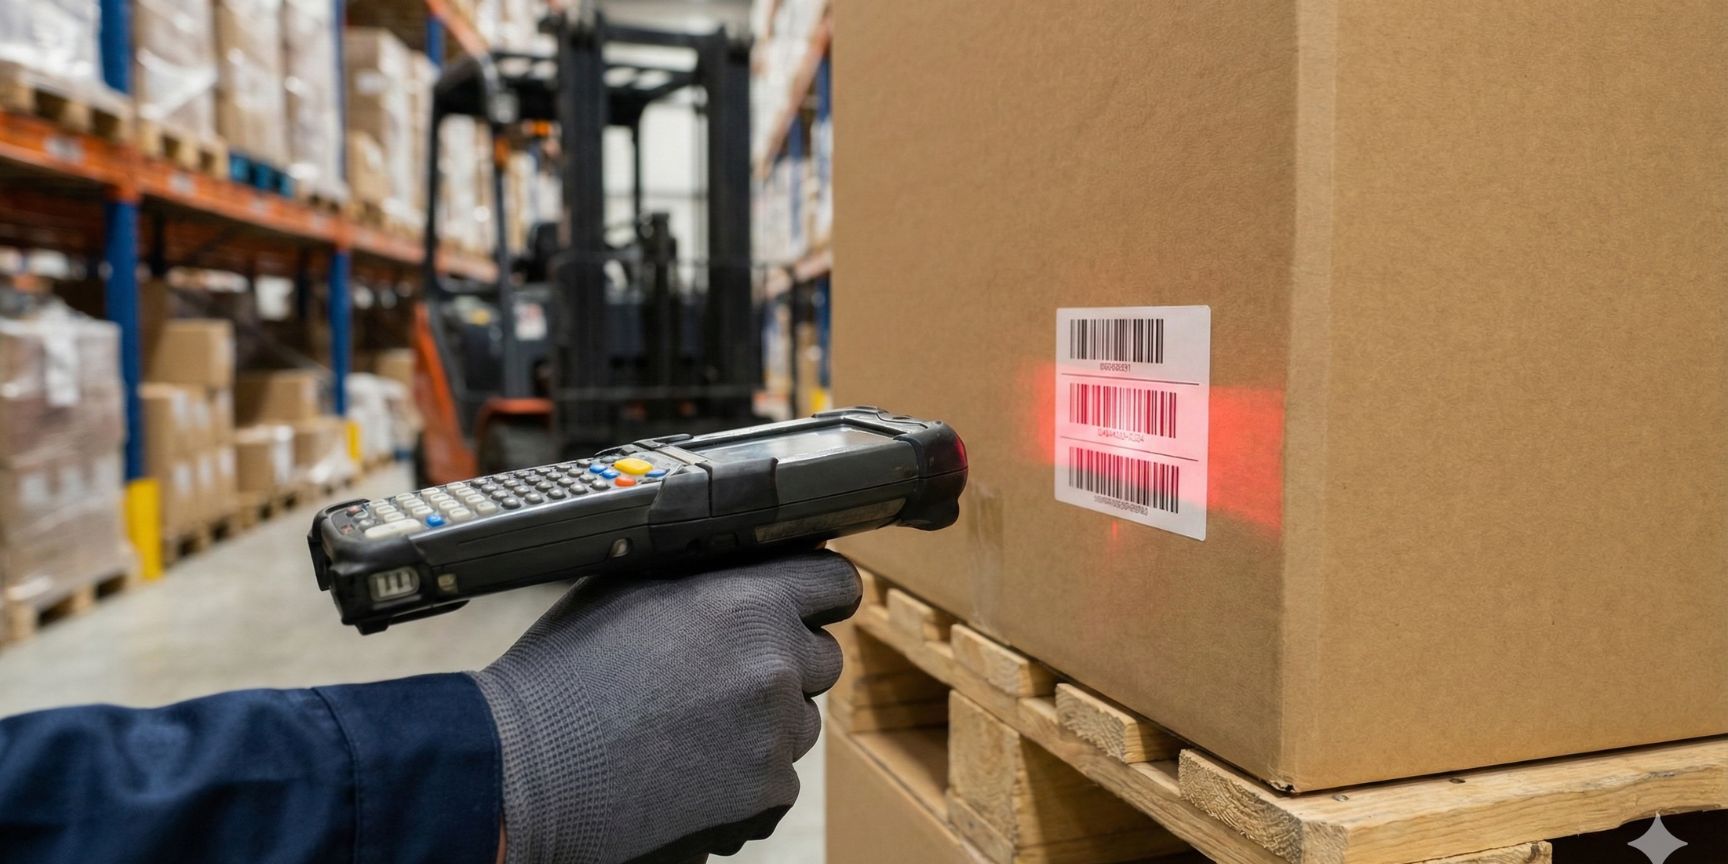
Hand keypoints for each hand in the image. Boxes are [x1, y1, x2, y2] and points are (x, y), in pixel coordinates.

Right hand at [473, 551, 860, 863]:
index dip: (819, 592)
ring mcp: (775, 733)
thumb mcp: (633, 585)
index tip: (805, 603)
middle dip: (786, 662)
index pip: (836, 582)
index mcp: (748, 600)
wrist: (526, 769)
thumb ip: (708, 571)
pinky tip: (691, 769)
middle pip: (823, 656)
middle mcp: (774, 663)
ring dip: (767, 722)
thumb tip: (750, 560)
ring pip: (801, 721)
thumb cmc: (564, 672)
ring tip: (695, 726)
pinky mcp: (766, 792)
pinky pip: (779, 777)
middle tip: (724, 675)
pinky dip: (747, 777)